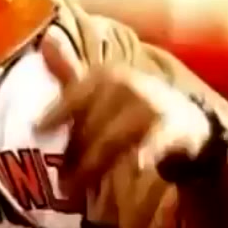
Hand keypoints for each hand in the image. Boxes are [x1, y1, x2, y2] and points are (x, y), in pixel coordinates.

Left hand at [34, 34, 210, 188]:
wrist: (189, 123)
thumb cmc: (135, 107)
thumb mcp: (104, 88)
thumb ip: (72, 73)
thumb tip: (45, 37)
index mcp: (108, 75)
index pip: (75, 95)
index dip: (56, 113)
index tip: (37, 130)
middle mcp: (128, 85)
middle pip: (89, 124)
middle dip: (72, 154)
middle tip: (58, 179)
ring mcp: (151, 106)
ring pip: (111, 140)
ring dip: (91, 166)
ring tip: (74, 189)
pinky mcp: (172, 129)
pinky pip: (154, 144)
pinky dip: (146, 154)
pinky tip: (138, 166)